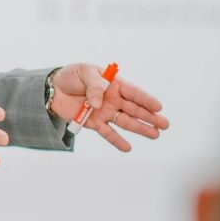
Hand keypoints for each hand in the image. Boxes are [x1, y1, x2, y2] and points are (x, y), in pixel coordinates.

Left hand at [49, 63, 169, 151]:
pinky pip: (107, 133)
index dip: (146, 99)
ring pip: (126, 122)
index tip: (159, 106)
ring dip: (140, 128)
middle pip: (134, 109)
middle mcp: (113, 99)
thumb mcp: (84, 72)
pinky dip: (117, 141)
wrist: (54, 89)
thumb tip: (98, 104)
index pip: (133, 92)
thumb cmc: (73, 76)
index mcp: (114, 84)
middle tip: (165, 124)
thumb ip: (94, 86)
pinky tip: (128, 148)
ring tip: (155, 135)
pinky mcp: (94, 123)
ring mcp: (105, 112)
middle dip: (150, 117)